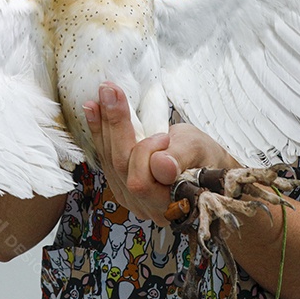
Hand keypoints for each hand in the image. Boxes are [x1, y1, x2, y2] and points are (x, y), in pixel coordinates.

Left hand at [83, 82, 237, 223]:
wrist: (204, 164)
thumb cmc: (206, 157)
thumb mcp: (198, 150)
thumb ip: (179, 158)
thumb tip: (162, 165)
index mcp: (168, 204)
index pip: (142, 180)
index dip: (145, 153)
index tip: (162, 132)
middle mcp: (144, 206)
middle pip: (121, 166)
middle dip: (116, 126)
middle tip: (110, 91)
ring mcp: (129, 198)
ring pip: (109, 160)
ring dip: (103, 125)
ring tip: (100, 95)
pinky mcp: (119, 185)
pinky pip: (105, 158)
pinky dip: (100, 132)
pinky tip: (94, 110)